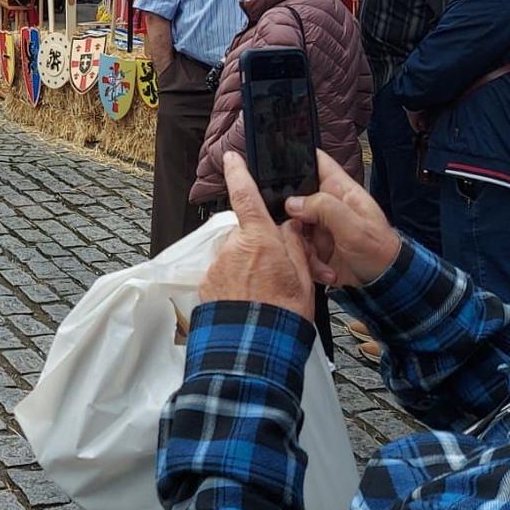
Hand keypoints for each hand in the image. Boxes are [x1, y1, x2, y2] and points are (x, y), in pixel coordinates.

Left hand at [200, 152, 316, 318]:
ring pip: (235, 257)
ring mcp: (217, 267)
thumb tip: (288, 226)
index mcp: (259, 240)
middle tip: (279, 273)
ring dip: (248, 269)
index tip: (232, 157)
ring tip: (265, 295)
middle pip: (246, 235)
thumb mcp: (303, 277)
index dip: (238, 173)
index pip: (245, 196)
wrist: (254, 352)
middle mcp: (232, 248)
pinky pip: (224, 275)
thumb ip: (294, 245)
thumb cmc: (284, 316)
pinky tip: (248, 302)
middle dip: (260, 247)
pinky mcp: (206, 285)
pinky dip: (236, 284)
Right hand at [284, 151, 401, 289]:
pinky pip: (297, 246)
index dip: (297, 156)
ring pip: (292, 225)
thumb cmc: (381, 251)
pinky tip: (322, 266)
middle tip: (299, 229)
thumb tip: (294, 202)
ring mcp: (320, 225)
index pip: (316, 161)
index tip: (277, 166)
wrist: (383, 282)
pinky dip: (305, 260)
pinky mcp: (315, 244)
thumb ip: (325, 208)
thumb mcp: (355, 227)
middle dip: (290, 215)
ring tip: (315, 255)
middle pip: (294, 196)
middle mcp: (327, 204)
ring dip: (298, 242)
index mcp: (340, 190)